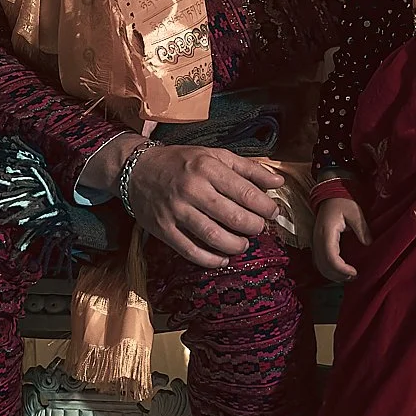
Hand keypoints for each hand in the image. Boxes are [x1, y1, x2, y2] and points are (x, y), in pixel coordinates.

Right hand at [123, 145, 282, 269]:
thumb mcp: (214, 156)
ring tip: (242, 243)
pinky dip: (211, 259)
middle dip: (254, 227)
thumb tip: (278, 182)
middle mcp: (192, 189)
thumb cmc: (181, 162)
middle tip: (258, 228)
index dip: (265, 207)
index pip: (246, 192)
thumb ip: (248, 169)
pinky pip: (191, 251)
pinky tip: (223, 258)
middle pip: (234, 217)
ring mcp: (176, 211)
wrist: (137, 170)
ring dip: (236, 245)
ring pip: (215, 237)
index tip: (273, 212)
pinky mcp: (164, 230)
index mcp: (207, 167)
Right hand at [313, 197, 370, 282]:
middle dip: (338, 275)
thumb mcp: (355, 211)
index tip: (354, 272)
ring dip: (333, 275)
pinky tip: (340, 271)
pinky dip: (328, 270)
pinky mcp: (317, 243)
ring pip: (320, 266)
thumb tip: (368, 244)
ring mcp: (315, 242)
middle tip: (354, 276)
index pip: (331, 257)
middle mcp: (318, 240)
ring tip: (349, 276)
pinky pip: (319, 262)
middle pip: (324, 265)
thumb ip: (361, 228)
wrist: (329, 194)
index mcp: (327, 233)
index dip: (342, 269)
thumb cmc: (342, 201)